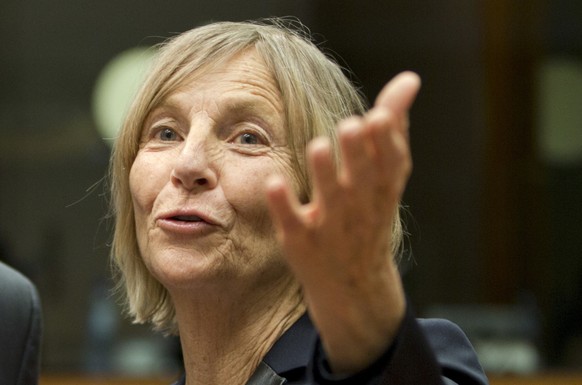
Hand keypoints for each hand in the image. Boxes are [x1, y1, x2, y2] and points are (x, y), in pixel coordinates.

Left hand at [266, 72, 420, 372]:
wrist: (354, 285)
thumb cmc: (369, 214)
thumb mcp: (387, 176)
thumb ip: (393, 127)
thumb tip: (409, 79)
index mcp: (382, 189)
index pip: (389, 164)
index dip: (385, 142)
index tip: (379, 115)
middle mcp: (359, 207)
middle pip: (360, 179)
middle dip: (356, 154)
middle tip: (351, 126)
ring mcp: (330, 227)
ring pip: (328, 199)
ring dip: (324, 175)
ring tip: (318, 147)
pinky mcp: (301, 241)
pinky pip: (293, 223)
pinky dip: (284, 206)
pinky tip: (274, 184)